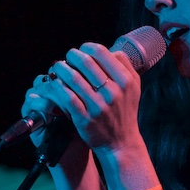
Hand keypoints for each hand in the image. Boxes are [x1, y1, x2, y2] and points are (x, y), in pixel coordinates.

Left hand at [26, 43, 143, 155]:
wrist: (121, 142)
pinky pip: (67, 97)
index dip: (87, 47)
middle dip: (72, 55)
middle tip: (68, 56)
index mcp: (126, 81)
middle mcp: (113, 92)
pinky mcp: (85, 118)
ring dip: (61, 68)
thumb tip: (108, 50)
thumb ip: (124, 65)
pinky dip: (58, 86)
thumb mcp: (134, 87)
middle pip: (86, 62)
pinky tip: (56, 83)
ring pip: (73, 78)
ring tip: (58, 67)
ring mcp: (98, 106)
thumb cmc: (124, 110)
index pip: (102, 53)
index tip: (82, 49)